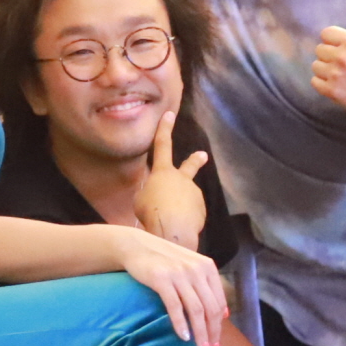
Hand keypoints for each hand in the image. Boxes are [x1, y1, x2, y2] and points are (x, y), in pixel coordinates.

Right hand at [114, 229, 226, 345]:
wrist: (137, 246)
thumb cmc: (165, 261)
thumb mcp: (191, 268)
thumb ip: (207, 287)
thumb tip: (224, 314)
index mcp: (207, 268)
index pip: (218, 302)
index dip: (220, 326)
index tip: (217, 344)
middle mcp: (197, 270)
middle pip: (210, 308)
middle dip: (212, 334)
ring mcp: (180, 274)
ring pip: (196, 310)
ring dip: (200, 333)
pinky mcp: (162, 279)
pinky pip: (175, 306)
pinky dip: (180, 324)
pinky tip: (183, 337)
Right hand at [132, 131, 209, 251]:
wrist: (172, 230)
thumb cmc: (151, 211)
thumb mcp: (141, 199)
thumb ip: (151, 193)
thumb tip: (161, 197)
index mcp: (163, 172)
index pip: (162, 145)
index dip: (165, 129)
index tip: (170, 114)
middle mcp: (182, 180)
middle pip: (189, 167)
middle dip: (195, 160)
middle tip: (203, 155)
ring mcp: (194, 194)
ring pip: (185, 201)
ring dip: (179, 209)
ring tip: (169, 221)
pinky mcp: (201, 210)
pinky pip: (190, 215)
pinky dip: (184, 221)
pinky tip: (178, 228)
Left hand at [312, 0, 345, 122]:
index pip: (326, 34)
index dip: (335, 41)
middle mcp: (343, 58)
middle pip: (320, 49)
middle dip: (331, 55)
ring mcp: (336, 75)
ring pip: (315, 65)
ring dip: (325, 69)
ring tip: (341, 73)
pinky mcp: (332, 91)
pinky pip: (314, 81)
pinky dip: (322, 83)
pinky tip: (337, 83)